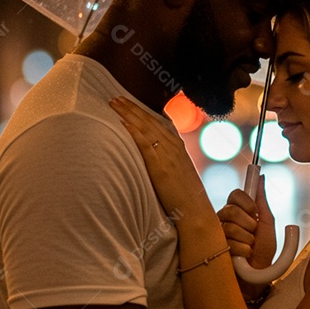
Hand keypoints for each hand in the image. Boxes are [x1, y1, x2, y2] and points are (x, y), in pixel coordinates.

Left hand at [110, 97, 212, 219]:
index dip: (143, 111)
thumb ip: (167, 162)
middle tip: (116, 97)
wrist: (195, 211)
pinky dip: (133, 130)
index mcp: (178, 147)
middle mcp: (174, 146)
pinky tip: (122, 122)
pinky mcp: (161, 165)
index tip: (130, 102)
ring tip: (114, 103)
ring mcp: (168, 155)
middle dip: (132, 107)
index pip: (158, 122)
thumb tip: (153, 160)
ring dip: (129, 113)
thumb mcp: (178, 174)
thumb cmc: (185, 197)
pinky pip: (145, 143)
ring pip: (145, 127)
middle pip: (150, 120)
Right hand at [217, 178, 276, 269]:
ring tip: (249, 248)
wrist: (259, 276)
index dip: (246, 202)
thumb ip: (262, 201)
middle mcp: (225, 220)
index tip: (254, 212)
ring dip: (247, 240)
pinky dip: (242, 250)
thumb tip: (260, 177)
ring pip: (230, 227)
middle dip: (248, 224)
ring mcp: (217, 234)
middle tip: (253, 233)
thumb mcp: (267, 223)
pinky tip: (243, 256)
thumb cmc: (263, 252)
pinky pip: (228, 242)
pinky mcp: (214, 248)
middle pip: (231, 210)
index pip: (235, 194)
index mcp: (238, 212)